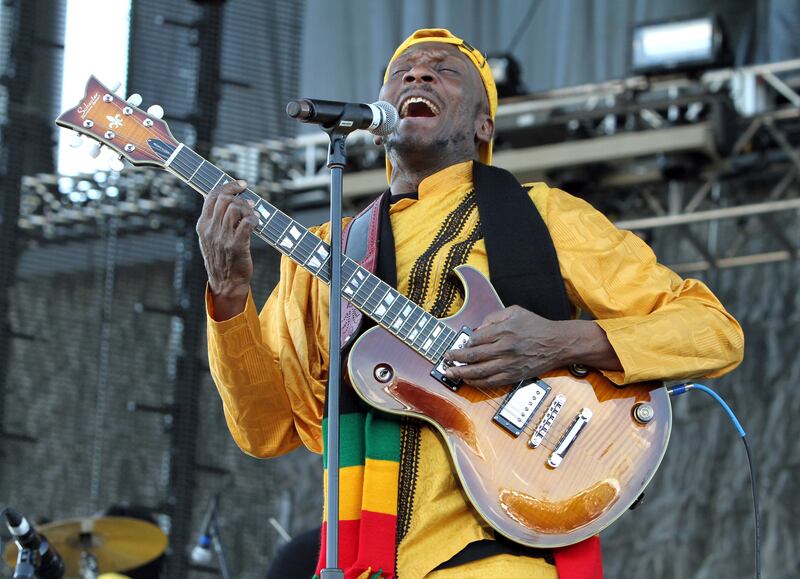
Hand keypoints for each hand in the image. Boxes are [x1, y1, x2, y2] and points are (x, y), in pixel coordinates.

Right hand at [195, 179, 258, 318]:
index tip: (241, 185)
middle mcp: (210, 230)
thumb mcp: (211, 238)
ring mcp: (222, 238)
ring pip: (236, 209)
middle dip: (241, 198)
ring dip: (249, 209)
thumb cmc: (222, 259)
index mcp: (202, 225)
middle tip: (250, 205)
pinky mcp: (236, 246)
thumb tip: (234, 199)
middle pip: (225, 200)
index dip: (228, 186)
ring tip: (253, 215)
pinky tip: (257, 222)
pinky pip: (247, 223)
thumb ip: (217, 220)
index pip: (212, 196)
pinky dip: (254, 219)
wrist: (226, 284)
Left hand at [443, 305, 570, 386]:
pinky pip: (491, 383)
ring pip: (479, 372)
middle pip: (473, 356)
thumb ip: (494, 316)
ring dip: (461, 373)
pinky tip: (468, 381)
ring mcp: (508, 364)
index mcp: (504, 331)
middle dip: (456, 358)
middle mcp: (505, 348)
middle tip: (446, 359)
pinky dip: (477, 383)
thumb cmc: (536, 326)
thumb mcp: (515, 311)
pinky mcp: (513, 376)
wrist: (557, 344)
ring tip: (450, 372)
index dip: (464, 343)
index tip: (458, 344)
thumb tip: (478, 328)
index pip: (476, 338)